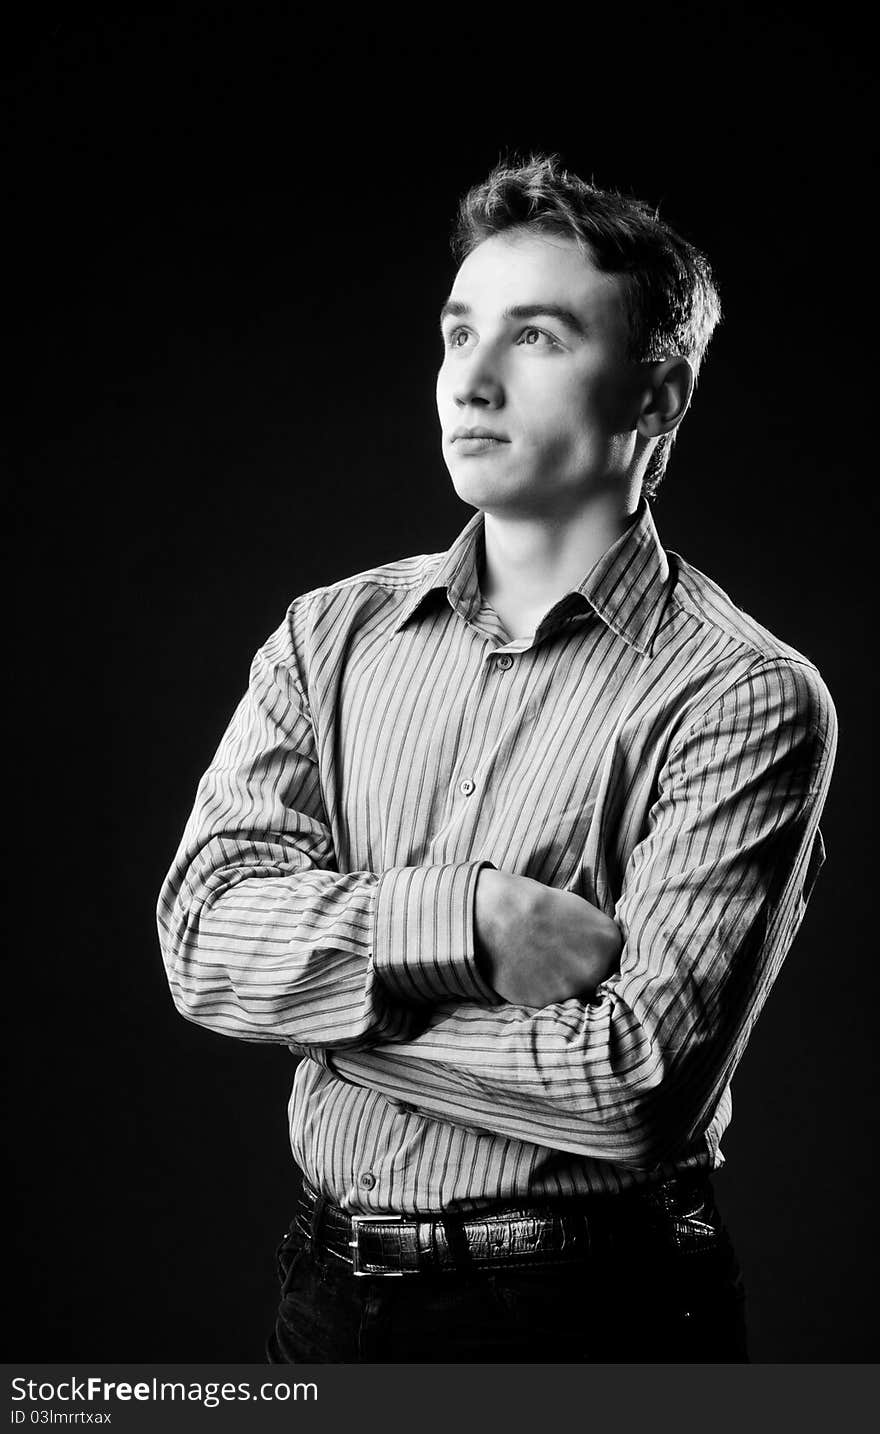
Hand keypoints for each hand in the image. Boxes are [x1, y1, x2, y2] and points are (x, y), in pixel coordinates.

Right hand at [473, 868, 621, 1006]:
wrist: (497, 915)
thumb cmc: (533, 902)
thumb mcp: (576, 908)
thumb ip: (592, 932)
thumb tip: (593, 945)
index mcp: (609, 942)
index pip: (612, 955)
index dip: (593, 950)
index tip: (578, 944)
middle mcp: (597, 970)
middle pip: (595, 976)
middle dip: (580, 967)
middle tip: (556, 953)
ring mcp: (571, 989)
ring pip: (571, 989)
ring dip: (559, 980)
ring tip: (539, 960)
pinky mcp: (546, 1002)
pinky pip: (547, 998)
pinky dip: (539, 987)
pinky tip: (526, 969)